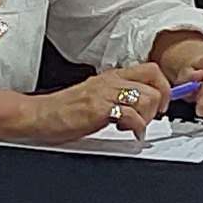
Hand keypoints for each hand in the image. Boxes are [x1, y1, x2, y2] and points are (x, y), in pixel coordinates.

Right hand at [20, 62, 174, 143]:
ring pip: (147, 98)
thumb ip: (117, 96)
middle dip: (160, 102)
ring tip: (135, 126)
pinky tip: (128, 133)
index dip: (164, 87)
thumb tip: (140, 105)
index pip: (150, 70)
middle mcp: (111, 81)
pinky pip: (131, 116)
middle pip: (155, 81)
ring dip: (148, 116)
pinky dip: (136, 128)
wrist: (38, 115)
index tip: (162, 104)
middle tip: (151, 116)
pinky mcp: (99, 109)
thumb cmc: (63, 110)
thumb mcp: (96, 96)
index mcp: (111, 76)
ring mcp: (105, 94)